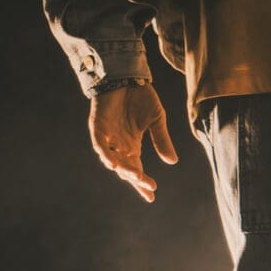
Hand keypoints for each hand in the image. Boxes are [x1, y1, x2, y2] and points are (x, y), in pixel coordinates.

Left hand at [88, 83, 178, 202]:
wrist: (128, 75)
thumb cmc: (141, 97)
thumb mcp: (157, 120)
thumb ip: (161, 140)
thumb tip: (172, 162)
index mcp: (132, 145)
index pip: (136, 169)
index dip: (142, 183)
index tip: (152, 196)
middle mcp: (118, 144)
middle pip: (125, 168)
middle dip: (136, 179)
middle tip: (148, 186)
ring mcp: (107, 136)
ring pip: (112, 159)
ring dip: (123, 169)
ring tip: (136, 177)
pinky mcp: (98, 126)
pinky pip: (100, 144)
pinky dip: (106, 154)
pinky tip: (114, 164)